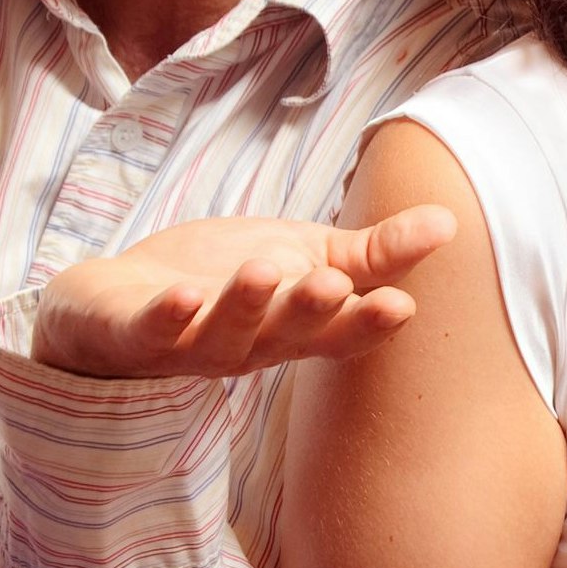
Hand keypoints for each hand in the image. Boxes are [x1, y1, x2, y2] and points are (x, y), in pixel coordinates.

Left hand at [29, 207, 458, 380]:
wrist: (118, 301)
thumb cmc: (221, 281)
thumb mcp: (305, 258)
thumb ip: (371, 253)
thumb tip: (448, 222)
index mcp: (293, 328)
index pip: (338, 332)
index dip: (367, 324)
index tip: (402, 307)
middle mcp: (248, 345)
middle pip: (285, 334)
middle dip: (309, 311)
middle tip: (333, 284)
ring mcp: (189, 343)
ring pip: (223, 333)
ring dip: (244, 305)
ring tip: (264, 270)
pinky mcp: (135, 330)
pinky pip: (152, 331)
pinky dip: (166, 316)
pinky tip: (180, 296)